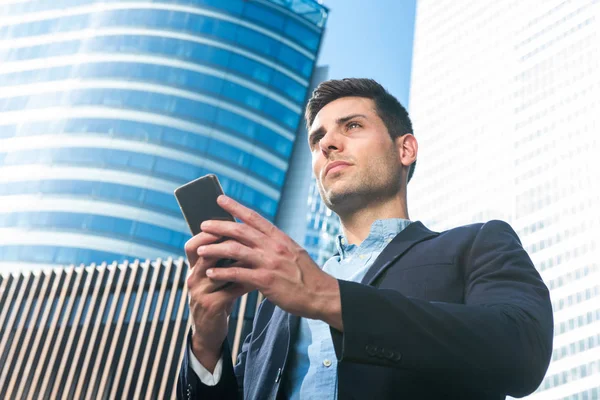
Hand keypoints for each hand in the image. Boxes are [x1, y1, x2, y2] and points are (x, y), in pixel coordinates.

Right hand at [184, 230, 252, 371]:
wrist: (208, 331)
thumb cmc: (217, 297)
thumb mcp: (215, 277)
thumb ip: (222, 259)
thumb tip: (240, 234)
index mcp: (193, 268)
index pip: (193, 245)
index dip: (207, 233)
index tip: (226, 222)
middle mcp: (193, 278)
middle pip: (205, 253)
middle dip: (225, 243)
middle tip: (245, 235)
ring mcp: (199, 292)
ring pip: (219, 271)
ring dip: (239, 262)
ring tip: (256, 254)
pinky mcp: (210, 306)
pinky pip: (231, 290)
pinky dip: (246, 282)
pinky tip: (259, 279)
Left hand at [197, 195, 342, 329]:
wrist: (321, 295)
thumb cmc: (306, 276)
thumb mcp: (293, 252)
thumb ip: (275, 245)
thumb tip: (259, 238)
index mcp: (280, 238)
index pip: (254, 217)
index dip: (236, 207)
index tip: (220, 199)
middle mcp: (274, 246)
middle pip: (241, 230)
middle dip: (219, 226)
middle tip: (203, 224)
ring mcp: (270, 263)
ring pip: (235, 250)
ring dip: (215, 249)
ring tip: (200, 251)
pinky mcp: (266, 281)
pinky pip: (238, 274)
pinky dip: (222, 273)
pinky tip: (210, 274)